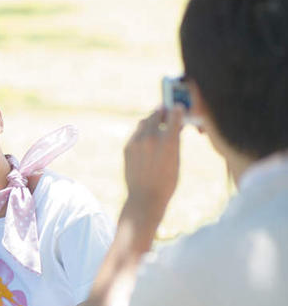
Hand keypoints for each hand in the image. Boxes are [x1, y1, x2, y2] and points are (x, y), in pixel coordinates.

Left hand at [123, 106, 183, 226]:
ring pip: (144, 121)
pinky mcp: (127, 147)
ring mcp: (137, 142)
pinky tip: (147, 139)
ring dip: (151, 120)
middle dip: (163, 113)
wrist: (145, 197)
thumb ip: (175, 139)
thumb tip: (176, 124)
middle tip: (167, 114)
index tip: (179, 108)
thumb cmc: (167, 180)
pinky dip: (142, 132)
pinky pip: (136, 132)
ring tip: (157, 126)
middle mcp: (151, 138)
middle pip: (157, 113)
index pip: (174, 113)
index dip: (177, 110)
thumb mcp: (177, 158)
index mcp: (169, 140)